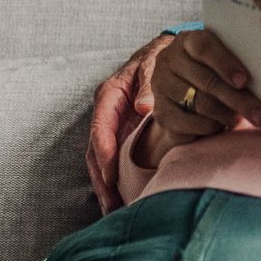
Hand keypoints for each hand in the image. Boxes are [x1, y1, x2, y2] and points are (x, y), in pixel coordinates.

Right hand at [86, 33, 172, 213]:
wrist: (165, 51)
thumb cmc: (158, 55)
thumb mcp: (152, 62)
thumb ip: (147, 82)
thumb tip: (142, 107)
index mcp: (109, 95)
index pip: (100, 129)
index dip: (104, 154)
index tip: (110, 177)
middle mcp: (106, 112)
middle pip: (96, 151)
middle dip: (101, 179)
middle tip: (111, 205)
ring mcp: (113, 124)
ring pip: (102, 159)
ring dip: (106, 185)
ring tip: (115, 210)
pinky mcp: (123, 133)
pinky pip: (115, 158)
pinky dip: (117, 179)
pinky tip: (124, 197)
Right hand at [143, 29, 260, 165]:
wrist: (185, 97)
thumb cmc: (216, 75)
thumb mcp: (224, 63)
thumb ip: (238, 65)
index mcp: (188, 40)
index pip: (204, 47)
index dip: (226, 64)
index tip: (245, 81)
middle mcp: (169, 59)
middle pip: (206, 81)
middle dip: (238, 100)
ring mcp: (161, 85)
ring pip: (200, 103)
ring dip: (226, 115)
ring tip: (241, 119)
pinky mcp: (160, 111)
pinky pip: (190, 123)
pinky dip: (210, 127)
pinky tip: (221, 126)